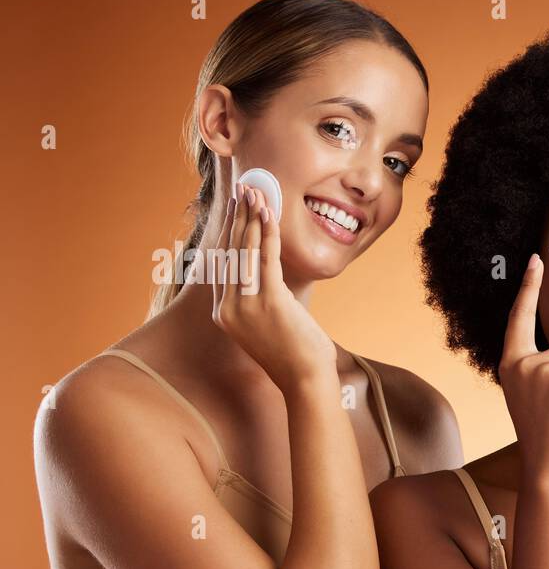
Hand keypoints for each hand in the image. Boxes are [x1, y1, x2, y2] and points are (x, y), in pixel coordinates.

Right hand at [210, 183, 337, 388]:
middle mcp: (229, 308)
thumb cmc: (294, 353)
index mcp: (225, 313)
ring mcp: (246, 306)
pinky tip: (269, 216)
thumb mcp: (269, 324)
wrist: (305, 379)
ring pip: (246, 252)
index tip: (236, 209)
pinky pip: (266, 260)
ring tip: (255, 193)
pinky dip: (268, 235)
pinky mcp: (268, 302)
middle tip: (243, 189)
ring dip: (252, 219)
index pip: (223, 264)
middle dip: (238, 217)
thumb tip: (268, 274)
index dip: (230, 232)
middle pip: (231, 252)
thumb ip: (261, 299)